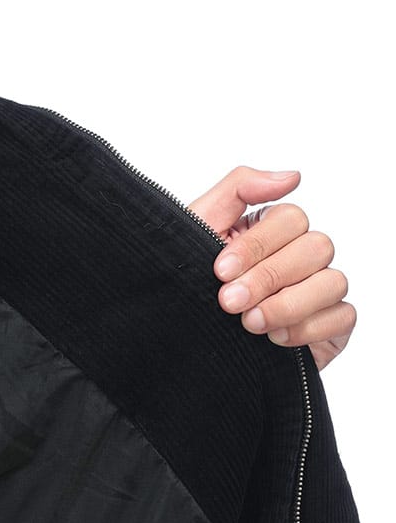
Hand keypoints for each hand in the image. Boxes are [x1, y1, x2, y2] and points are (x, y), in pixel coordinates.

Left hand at [187, 165, 355, 371]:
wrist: (178, 345)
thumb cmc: (186, 287)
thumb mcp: (197, 230)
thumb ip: (238, 189)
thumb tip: (292, 177)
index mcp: (271, 231)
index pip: (290, 219)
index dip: (257, 245)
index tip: (221, 271)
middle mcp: (300, 258)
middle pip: (316, 248)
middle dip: (269, 277)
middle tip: (229, 302)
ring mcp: (318, 292)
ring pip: (333, 281)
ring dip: (289, 304)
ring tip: (250, 323)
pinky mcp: (329, 327)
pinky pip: (343, 317)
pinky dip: (309, 328)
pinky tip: (275, 339)